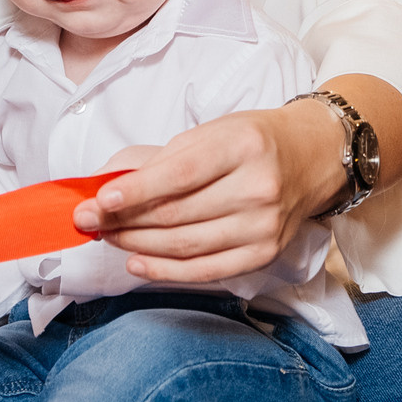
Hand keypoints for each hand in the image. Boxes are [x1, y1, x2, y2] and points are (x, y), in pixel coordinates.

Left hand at [76, 101, 347, 282]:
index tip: (99, 200)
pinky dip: (165, 270)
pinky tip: (137, 262)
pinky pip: (205, 270)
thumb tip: (110, 187)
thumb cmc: (253, 141)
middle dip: (124, 220)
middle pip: (177, 214)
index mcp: (243, 146)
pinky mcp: (264, 254)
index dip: (136, 191)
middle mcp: (258, 188)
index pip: (180, 174)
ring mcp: (263, 226)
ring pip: (185, 245)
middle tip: (88, 221)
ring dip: (137, 244)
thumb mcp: (213, 131)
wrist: (312, 158)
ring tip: (108, 236)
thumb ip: (166, 159)